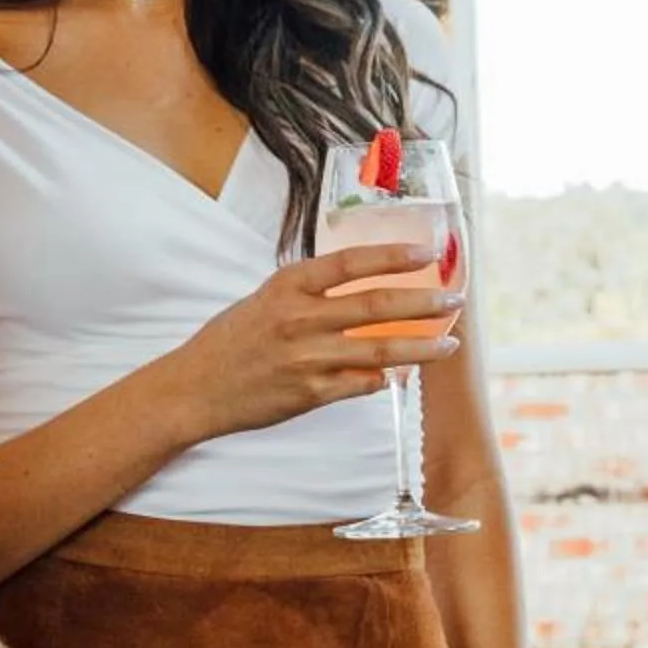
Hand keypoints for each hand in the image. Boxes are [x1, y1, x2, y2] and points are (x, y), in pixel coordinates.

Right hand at [168, 247, 462, 441]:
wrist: (194, 388)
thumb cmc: (231, 340)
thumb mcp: (265, 298)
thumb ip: (310, 291)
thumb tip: (361, 284)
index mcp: (288, 286)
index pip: (350, 263)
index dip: (392, 255)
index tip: (426, 252)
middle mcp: (299, 318)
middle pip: (375, 306)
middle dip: (422, 303)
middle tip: (454, 298)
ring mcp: (306, 358)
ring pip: (378, 352)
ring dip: (420, 348)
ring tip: (448, 344)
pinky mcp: (309, 394)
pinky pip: (360, 385)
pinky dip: (385, 380)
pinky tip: (403, 375)